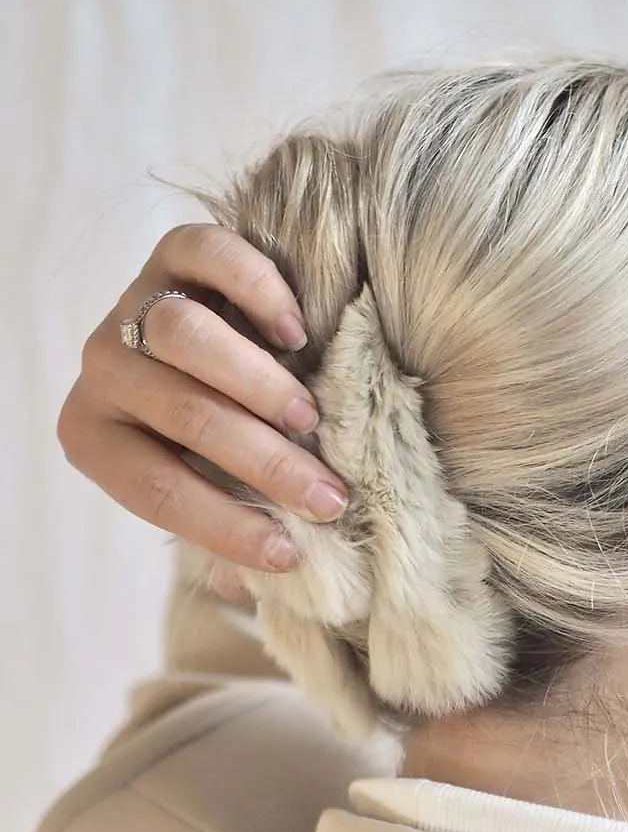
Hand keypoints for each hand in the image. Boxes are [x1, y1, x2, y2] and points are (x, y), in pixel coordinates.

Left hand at [57, 225, 349, 581]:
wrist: (215, 345)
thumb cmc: (215, 439)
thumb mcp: (210, 488)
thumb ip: (232, 528)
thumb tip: (278, 578)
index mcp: (96, 439)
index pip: (156, 490)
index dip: (224, 527)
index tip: (289, 553)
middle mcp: (102, 370)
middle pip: (181, 413)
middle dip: (263, 464)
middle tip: (327, 496)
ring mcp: (134, 306)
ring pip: (182, 335)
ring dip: (255, 383)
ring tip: (310, 418)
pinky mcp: (174, 254)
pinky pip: (207, 257)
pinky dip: (256, 293)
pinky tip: (297, 333)